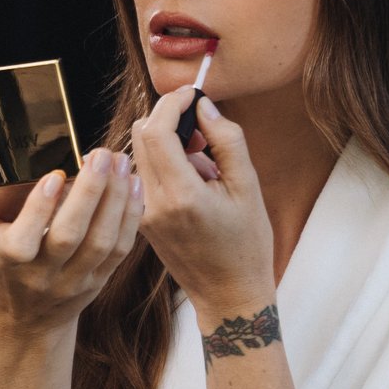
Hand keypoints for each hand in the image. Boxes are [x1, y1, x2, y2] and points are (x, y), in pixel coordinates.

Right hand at [0, 150, 143, 334]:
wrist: (26, 316)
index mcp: (10, 261)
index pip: (24, 241)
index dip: (40, 210)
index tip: (55, 174)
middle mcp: (44, 275)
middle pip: (71, 237)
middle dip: (90, 195)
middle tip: (101, 155)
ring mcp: (76, 280)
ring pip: (102, 243)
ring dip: (116, 201)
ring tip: (122, 163)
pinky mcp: (101, 280)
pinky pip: (121, 250)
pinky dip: (130, 217)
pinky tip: (133, 185)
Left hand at [130, 91, 274, 324]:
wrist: (228, 294)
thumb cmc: (246, 245)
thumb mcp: (249, 188)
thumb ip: (227, 140)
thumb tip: (203, 106)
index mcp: (181, 196)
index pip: (156, 130)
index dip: (172, 103)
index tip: (193, 94)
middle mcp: (152, 204)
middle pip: (141, 137)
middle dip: (168, 118)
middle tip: (202, 128)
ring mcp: (142, 214)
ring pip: (141, 154)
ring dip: (168, 143)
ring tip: (204, 164)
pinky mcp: (140, 220)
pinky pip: (144, 175)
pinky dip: (165, 164)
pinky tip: (193, 182)